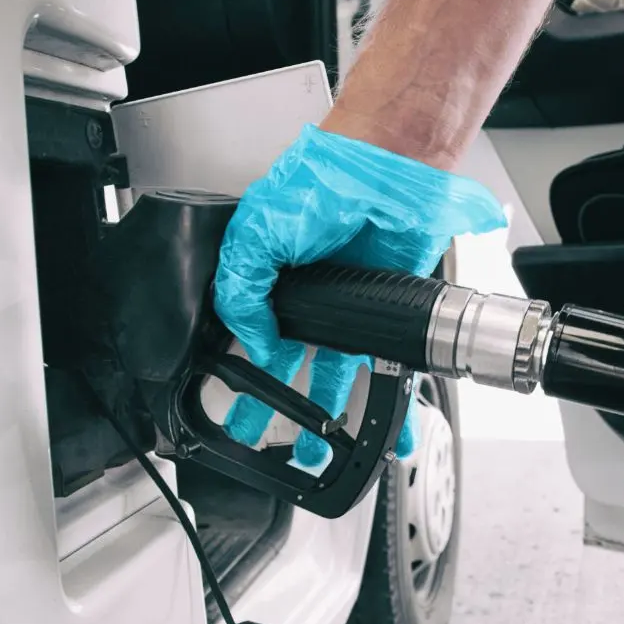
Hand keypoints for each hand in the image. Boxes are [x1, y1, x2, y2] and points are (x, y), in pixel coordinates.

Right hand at [213, 123, 505, 467]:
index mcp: (268, 278)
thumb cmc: (323, 181)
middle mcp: (307, 297)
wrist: (389, 169)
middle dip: (272, 408)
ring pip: (333, 378)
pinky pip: (387, 370)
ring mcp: (348, 310)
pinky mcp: (388, 316)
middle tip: (257, 440)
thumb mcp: (256, 232)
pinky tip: (392, 431)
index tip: (229, 403)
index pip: (245, 335)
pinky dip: (393, 406)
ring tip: (315, 454)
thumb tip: (251, 339)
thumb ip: (242, 290)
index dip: (237, 370)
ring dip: (325, 419)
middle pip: (286, 367)